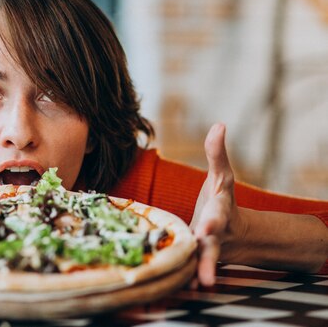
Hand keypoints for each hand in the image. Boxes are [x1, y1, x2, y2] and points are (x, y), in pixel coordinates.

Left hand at [190, 123, 241, 285]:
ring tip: (199, 286)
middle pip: (211, 245)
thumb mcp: (220, 178)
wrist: (233, 233)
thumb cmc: (220, 201)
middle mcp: (214, 234)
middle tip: (206, 267)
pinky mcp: (198, 262)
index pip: (216, 215)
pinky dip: (191, 282)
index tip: (207, 224)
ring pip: (204, 264)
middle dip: (208, 255)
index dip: (212, 220)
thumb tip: (219, 124)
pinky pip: (193, 272)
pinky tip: (182, 291)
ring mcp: (207, 250)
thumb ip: (216, 153)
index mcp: (219, 212)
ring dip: (202, 274)